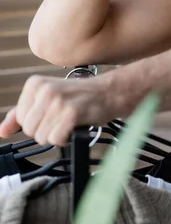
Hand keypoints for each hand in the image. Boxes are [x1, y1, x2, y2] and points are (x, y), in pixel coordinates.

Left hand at [0, 74, 115, 146]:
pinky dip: (65, 138)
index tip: (51, 113)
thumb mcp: (47, 99)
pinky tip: (74, 126)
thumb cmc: (78, 96)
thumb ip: (21, 114)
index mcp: (35, 84)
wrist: (108, 92)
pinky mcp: (71, 113)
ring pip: (41, 137)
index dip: (37, 121)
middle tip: (62, 118)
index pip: (20, 119)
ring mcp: (58, 101)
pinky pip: (56, 139)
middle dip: (45, 130)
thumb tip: (2, 131)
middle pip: (29, 130)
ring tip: (68, 121)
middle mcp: (45, 90)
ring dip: (56, 135)